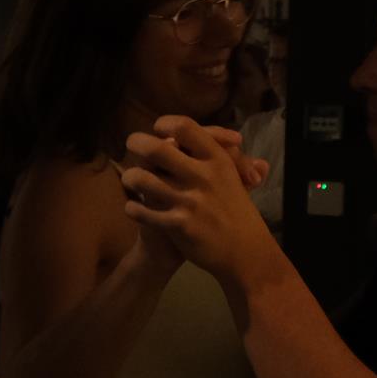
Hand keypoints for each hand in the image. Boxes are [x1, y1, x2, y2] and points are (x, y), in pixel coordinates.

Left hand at [120, 117, 284, 287]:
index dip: (165, 124)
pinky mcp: (179, 225)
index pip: (185, 127)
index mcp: (218, 161)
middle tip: (132, 144)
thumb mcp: (236, 179)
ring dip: (130, 177)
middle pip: (156, 148)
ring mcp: (189, 201)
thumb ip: (226, 157)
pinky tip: (133, 207)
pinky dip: (133, 208)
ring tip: (130, 178)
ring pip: (142, 179)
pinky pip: (142, 212)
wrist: (246, 253)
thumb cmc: (237, 211)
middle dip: (137, 142)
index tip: (158, 129)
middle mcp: (203, 177)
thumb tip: (232, 138)